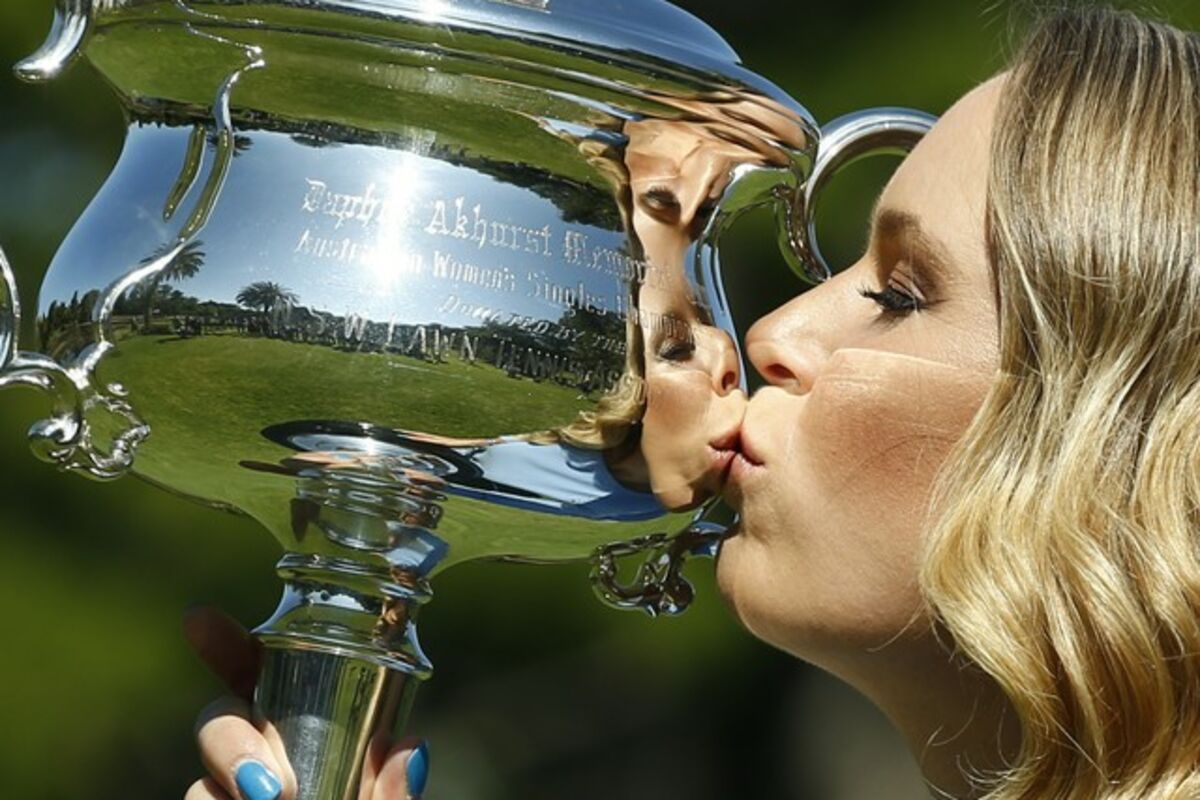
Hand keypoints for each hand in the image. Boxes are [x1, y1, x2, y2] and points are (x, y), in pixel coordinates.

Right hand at [181, 606, 429, 799]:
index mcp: (313, 736)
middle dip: (228, 738)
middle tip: (272, 787)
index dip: (227, 646)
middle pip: (218, 721)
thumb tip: (409, 751)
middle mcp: (265, 765)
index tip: (199, 619)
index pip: (262, 678)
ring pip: (197, 787)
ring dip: (222, 795)